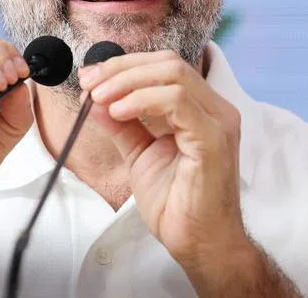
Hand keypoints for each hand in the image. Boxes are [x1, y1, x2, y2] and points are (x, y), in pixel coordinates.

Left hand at [82, 51, 248, 272]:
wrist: (199, 244)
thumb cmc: (177, 204)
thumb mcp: (141, 154)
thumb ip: (123, 125)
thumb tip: (95, 98)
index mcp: (201, 109)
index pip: (164, 67)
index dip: (124, 66)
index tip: (89, 78)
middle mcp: (215, 109)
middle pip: (169, 63)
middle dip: (122, 68)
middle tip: (89, 82)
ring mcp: (217, 121)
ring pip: (173, 74)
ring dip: (128, 81)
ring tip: (99, 97)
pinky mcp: (213, 139)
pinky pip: (178, 101)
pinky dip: (143, 99)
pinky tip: (118, 112)